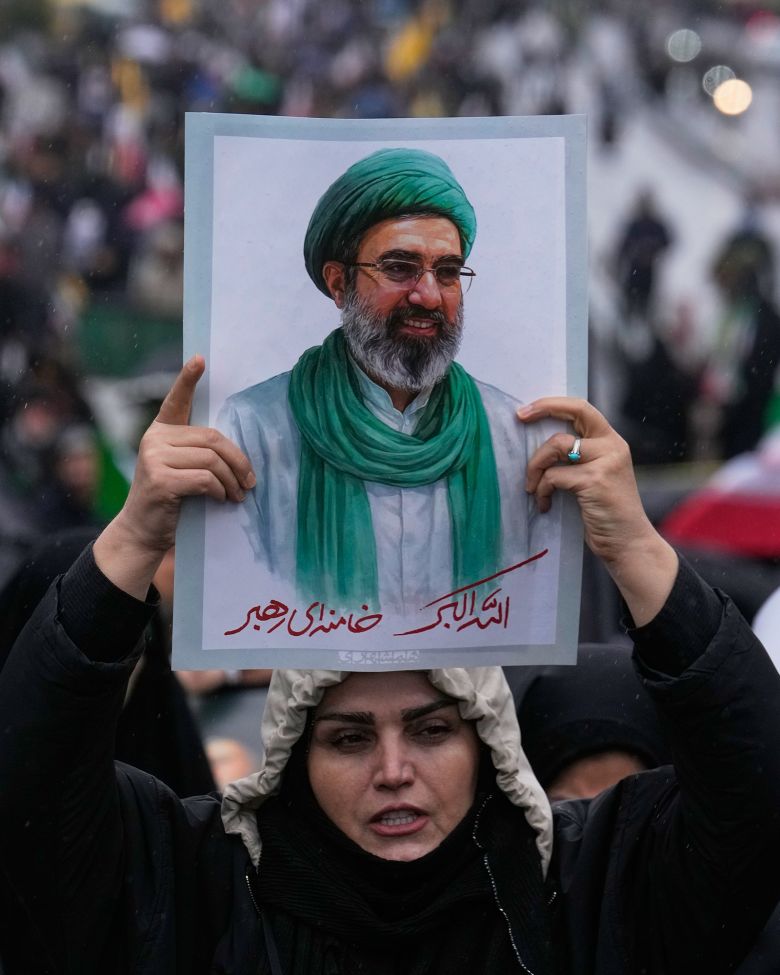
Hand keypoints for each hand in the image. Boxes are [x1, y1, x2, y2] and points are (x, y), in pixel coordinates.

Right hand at [94, 356, 254, 599]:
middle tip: (250, 481)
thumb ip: (198, 452)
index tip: (200, 359)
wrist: (143, 531)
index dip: (188, 379)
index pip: (176, 400)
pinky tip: (223, 499)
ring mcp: (154, 458)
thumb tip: (237, 452)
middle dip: (238, 460)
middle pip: (212, 438)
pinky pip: (205, 479)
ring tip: (238, 494)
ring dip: (232, 480)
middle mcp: (154, 439)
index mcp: (161, 431)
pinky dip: (220, 490)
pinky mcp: (160, 479)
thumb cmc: (170, 499)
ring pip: (211, 460)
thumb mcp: (181, 469)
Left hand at [519, 397, 677, 625]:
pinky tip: (544, 505)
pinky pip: (553, 476)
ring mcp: (605, 462)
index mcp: (612, 442)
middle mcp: (612, 446)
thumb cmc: (606, 512)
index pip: (583, 409)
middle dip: (543, 410)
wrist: (628, 543)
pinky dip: (542, 490)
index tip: (527, 409)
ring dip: (536, 467)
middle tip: (519, 419)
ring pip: (556, 446)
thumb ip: (578, 458)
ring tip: (533, 488)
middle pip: (573, 415)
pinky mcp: (594, 480)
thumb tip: (541, 446)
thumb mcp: (595, 476)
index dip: (554, 404)